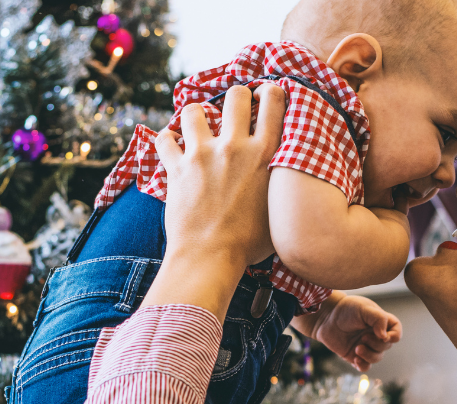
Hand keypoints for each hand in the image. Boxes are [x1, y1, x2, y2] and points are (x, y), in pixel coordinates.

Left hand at [143, 84, 286, 319]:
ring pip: (193, 110)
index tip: (266, 96)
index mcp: (265, 154)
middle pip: (235, 96)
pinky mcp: (175, 168)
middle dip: (236, 96)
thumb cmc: (250, 244)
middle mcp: (233, 147)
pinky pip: (164, 139)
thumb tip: (292, 174)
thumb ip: (283, 183)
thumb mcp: (280, 209)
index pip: (273, 102)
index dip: (270, 92)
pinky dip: (166, 140)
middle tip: (234, 108)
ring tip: (198, 125)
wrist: (210, 258)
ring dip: (196, 114)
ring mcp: (202, 154)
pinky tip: (172, 145)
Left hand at [303, 293, 401, 371]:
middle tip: (362, 337)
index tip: (384, 337)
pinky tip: (355, 360)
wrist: (325, 317)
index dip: (395, 336)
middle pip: (386, 346)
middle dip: (376, 344)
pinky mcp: (355, 355)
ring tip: (357, 349)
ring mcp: (366, 346)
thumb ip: (378, 319)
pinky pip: (365, 366)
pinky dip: (363, 365)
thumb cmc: (346, 309)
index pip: (396, 331)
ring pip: (377, 358)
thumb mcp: (364, 308)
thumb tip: (385, 337)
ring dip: (369, 356)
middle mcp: (375, 335)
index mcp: (381, 322)